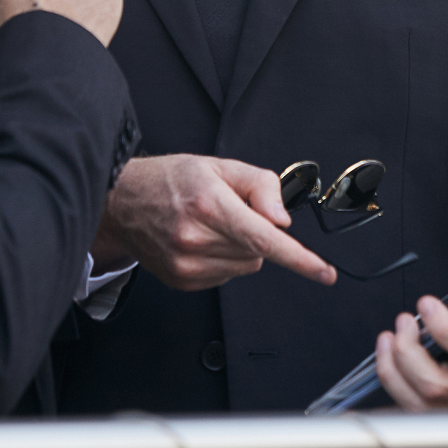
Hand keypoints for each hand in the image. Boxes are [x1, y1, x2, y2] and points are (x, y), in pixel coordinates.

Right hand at [91, 155, 336, 289]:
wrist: (123, 202)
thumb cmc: (171, 180)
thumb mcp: (220, 166)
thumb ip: (261, 186)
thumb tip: (282, 219)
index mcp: (210, 205)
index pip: (264, 239)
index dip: (300, 258)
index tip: (324, 272)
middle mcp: (196, 239)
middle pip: (258, 252)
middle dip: (256, 233)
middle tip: (230, 211)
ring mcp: (187, 265)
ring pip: (245, 266)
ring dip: (240, 248)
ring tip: (211, 224)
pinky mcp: (182, 281)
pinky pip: (225, 276)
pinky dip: (223, 260)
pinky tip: (201, 240)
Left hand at [374, 269, 447, 409]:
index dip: (443, 329)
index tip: (426, 304)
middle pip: (436, 384)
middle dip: (409, 351)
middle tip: (402, 322)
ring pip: (421, 404)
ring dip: (394, 372)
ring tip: (388, 340)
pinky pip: (418, 414)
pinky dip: (396, 391)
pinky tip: (389, 365)